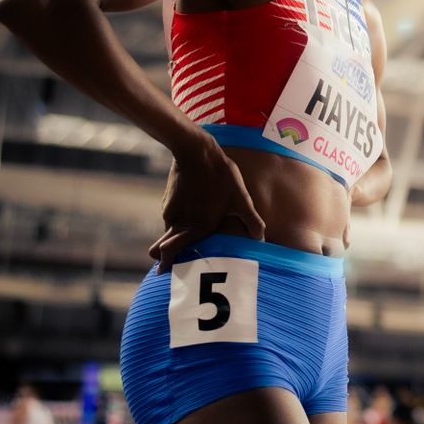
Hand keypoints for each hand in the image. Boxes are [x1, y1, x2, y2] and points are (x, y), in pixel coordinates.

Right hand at [150, 135, 265, 265]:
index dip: (167, 263)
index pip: (170, 252)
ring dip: (174, 239)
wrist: (196, 151)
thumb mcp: (241, 199)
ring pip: (168, 233)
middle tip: (166, 266)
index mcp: (196, 226)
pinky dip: (178, 223)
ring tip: (187, 240)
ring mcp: (171, 211)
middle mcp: (179, 222)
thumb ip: (252, 221)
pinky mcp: (168, 201)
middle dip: (164, 257)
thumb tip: (262, 240)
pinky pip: (171, 219)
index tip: (164, 272)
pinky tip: (191, 217)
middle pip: (161, 247)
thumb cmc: (221, 176)